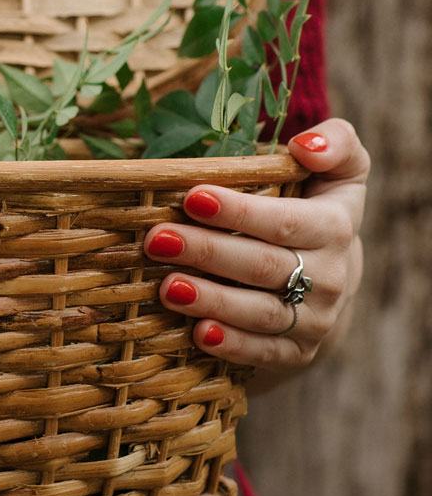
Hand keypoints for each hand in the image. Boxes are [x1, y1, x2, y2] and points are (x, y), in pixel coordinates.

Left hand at [144, 119, 368, 378]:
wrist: (330, 278)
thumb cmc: (312, 207)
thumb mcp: (337, 171)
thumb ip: (335, 144)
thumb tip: (307, 145)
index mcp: (336, 226)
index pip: (286, 221)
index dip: (240, 211)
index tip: (193, 197)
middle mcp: (333, 276)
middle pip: (265, 265)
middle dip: (208, 252)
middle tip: (157, 240)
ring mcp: (316, 318)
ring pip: (262, 313)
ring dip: (212, 301)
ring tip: (167, 287)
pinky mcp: (298, 351)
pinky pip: (265, 352)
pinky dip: (233, 346)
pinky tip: (199, 334)